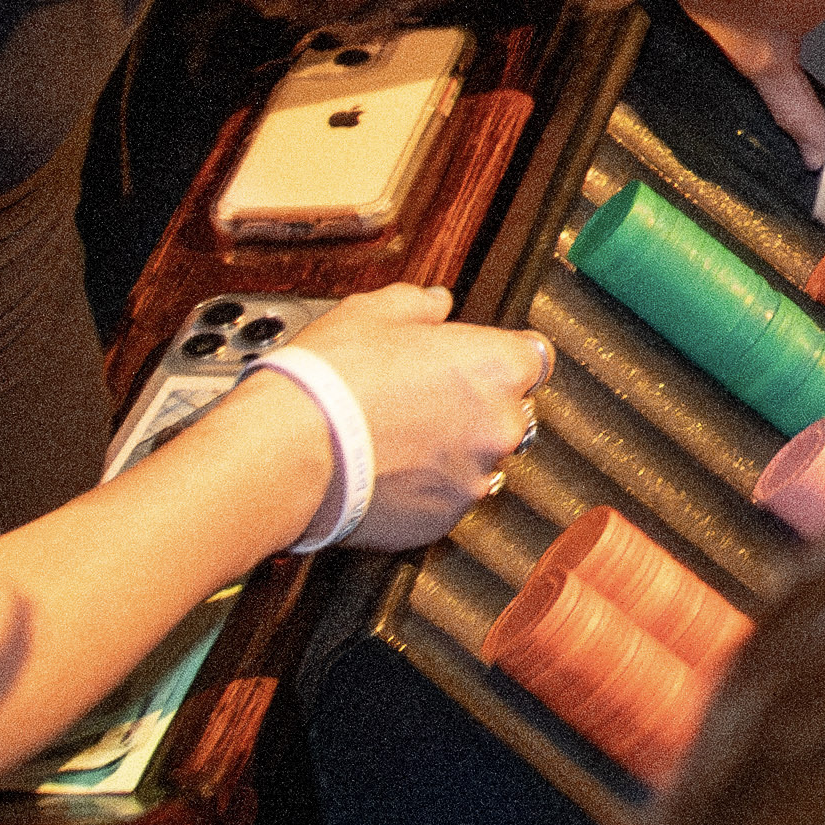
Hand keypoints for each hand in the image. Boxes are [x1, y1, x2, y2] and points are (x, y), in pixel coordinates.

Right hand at [270, 285, 560, 553]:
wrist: (290, 450)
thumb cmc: (332, 378)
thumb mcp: (374, 312)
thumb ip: (420, 305)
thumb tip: (437, 303)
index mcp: (497, 367)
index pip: (534, 358)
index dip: (498, 357)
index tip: (472, 361)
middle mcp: (500, 427)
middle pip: (507, 412)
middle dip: (474, 406)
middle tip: (420, 399)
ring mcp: (474, 479)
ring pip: (478, 460)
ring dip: (451, 451)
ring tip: (396, 439)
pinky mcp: (443, 521)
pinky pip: (445, 499)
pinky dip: (424, 490)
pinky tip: (386, 471)